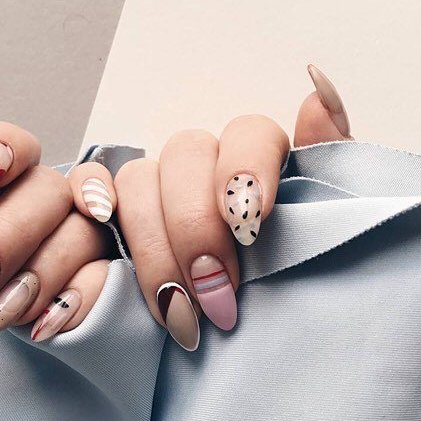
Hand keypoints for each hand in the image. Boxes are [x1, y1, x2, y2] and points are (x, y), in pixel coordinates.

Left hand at [0, 95, 116, 339]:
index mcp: (2, 186)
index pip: (19, 144)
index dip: (6, 152)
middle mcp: (47, 205)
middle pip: (52, 190)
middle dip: (14, 233)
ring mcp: (81, 241)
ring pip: (86, 233)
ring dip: (44, 272)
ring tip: (0, 316)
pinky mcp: (103, 280)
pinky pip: (109, 277)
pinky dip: (79, 299)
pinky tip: (46, 326)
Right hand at [83, 64, 350, 350]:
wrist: (241, 330)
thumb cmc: (292, 277)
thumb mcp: (324, 226)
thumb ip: (331, 165)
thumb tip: (317, 90)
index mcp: (257, 163)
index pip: (248, 132)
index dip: (244, 169)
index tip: (251, 226)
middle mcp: (203, 166)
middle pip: (186, 154)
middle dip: (195, 224)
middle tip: (216, 295)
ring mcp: (156, 188)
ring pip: (137, 177)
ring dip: (152, 241)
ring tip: (175, 310)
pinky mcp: (115, 214)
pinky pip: (88, 184)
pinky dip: (90, 196)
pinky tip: (100, 222)